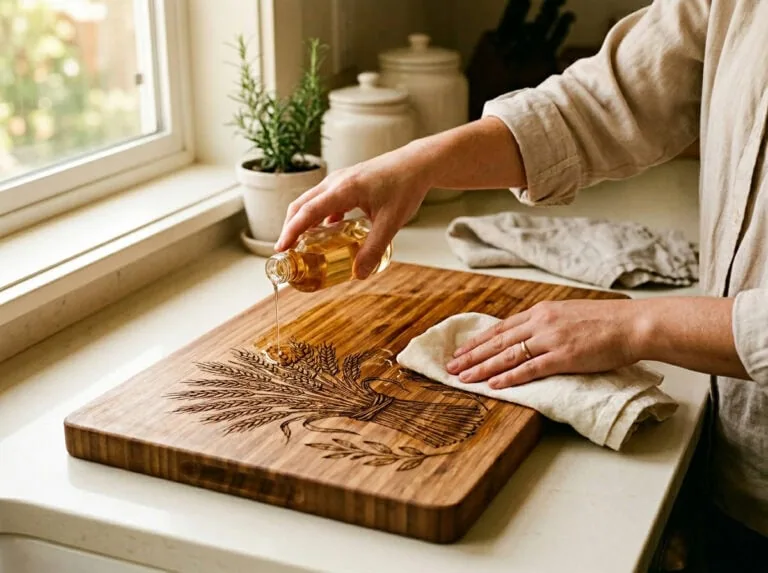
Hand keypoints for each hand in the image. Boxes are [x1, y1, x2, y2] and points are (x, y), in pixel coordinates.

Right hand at [274, 140, 433, 278]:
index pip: (308, 212)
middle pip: (301, 205)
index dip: (291, 231)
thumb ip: (374, 248)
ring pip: (311, 201)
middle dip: (290, 228)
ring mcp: (340, 180)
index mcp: (343, 190)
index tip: (281, 248)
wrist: (417, 164)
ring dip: (303, 222)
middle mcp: (336, 182)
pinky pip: (324, 200)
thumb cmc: (405, 186)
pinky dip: (319, 216)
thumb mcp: (391, 222)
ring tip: (302, 244)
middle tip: (287, 251)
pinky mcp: (347, 183)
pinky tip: (328, 232)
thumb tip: (359, 274)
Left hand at [445, 299, 640, 388]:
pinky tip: (493, 385)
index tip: (462, 351)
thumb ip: (547, 323)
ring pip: (507, 355)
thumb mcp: (569, 314)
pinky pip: (529, 369)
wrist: (631, 324)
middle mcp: (540, 323)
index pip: (501, 328)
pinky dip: (509, 377)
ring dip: (482, 368)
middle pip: (498, 342)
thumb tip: (530, 335)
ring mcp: (550, 339)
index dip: (479, 341)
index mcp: (541, 312)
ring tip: (463, 378)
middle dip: (472, 355)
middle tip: (451, 367)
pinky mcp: (563, 357)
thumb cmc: (606, 321)